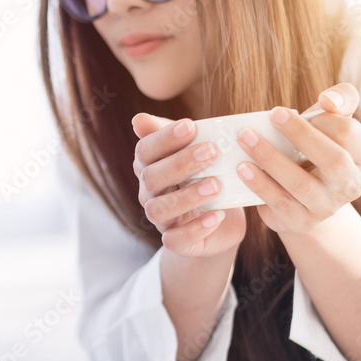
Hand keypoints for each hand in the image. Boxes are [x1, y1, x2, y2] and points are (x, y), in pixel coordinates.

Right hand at [132, 113, 246, 257]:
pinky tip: (217, 215)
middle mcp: (149, 192)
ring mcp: (161, 219)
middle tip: (211, 151)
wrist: (222, 219)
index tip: (190, 124)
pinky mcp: (175, 241)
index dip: (164, 138)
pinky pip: (176, 239)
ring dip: (188, 196)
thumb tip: (138, 119)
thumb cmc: (204, 176)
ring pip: (160, 210)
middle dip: (180, 164)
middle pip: (152, 178)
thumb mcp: (193, 152)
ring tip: (217, 185)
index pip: (145, 151)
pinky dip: (196, 228)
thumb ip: (172, 135)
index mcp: (149, 166)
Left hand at [234, 83, 360, 235]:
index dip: (322, 118)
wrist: (303, 200)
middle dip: (301, 135)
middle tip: (273, 115)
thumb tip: (329, 100)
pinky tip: (242, 167)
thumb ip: (340, 100)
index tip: (294, 110)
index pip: (349, 132)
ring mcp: (327, 207)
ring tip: (245, 139)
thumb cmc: (315, 150)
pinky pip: (280, 203)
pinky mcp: (302, 222)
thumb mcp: (330, 123)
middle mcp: (351, 184)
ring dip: (270, 159)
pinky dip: (259, 184)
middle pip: (333, 160)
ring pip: (301, 184)